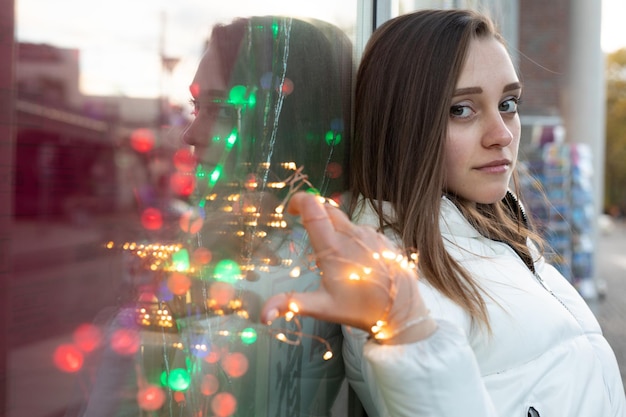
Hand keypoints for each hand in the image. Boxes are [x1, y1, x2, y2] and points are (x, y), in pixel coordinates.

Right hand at [260, 192, 435, 343]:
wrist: (402, 313)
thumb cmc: (359, 309)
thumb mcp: (323, 308)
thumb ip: (291, 304)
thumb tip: (262, 315)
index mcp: (333, 246)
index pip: (313, 208)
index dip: (300, 200)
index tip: (290, 208)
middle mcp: (352, 234)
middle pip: (329, 209)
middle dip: (315, 214)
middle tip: (306, 229)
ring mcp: (371, 234)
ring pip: (347, 223)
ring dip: (336, 231)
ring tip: (336, 258)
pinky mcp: (384, 239)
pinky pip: (364, 232)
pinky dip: (355, 240)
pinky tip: (357, 262)